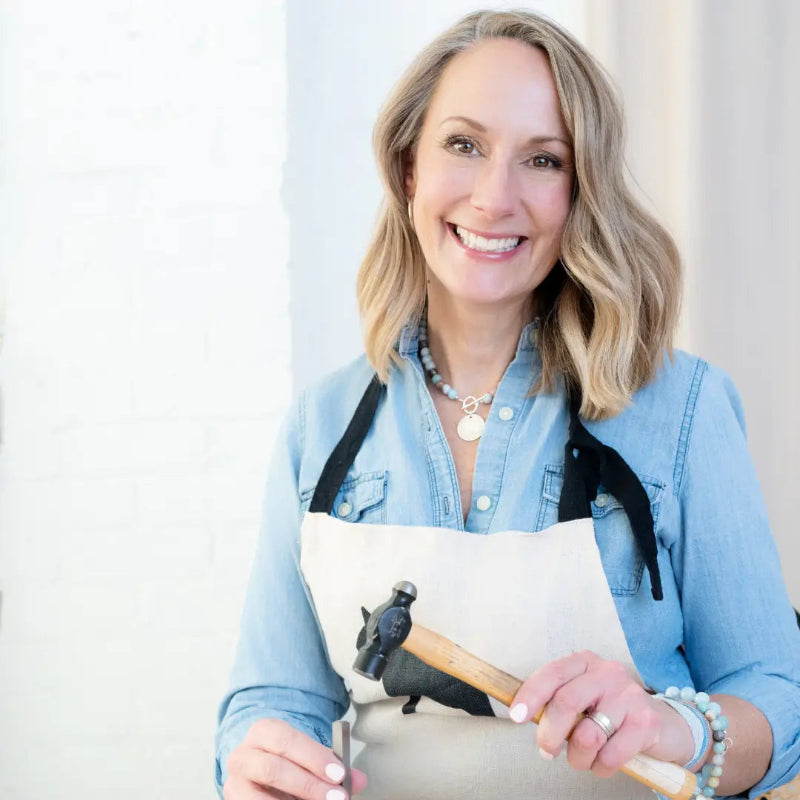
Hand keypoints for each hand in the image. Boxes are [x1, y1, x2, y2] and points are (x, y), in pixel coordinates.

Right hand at [223, 718, 367, 799]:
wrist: (255, 770)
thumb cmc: (286, 760)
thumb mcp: (306, 756)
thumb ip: (331, 766)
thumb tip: (358, 780)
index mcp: (263, 731)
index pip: (287, 739)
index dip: (314, 757)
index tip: (340, 774)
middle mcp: (243, 755)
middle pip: (273, 768)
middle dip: (308, 784)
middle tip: (337, 796)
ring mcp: (235, 782)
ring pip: (259, 796)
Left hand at [509, 651, 693, 776]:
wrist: (665, 725)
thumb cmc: (612, 712)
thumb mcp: (584, 698)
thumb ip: (558, 701)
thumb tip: (524, 714)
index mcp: (585, 662)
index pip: (551, 674)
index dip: (530, 696)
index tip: (516, 717)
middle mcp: (607, 672)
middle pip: (566, 702)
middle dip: (550, 734)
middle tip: (547, 752)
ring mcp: (629, 695)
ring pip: (587, 735)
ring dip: (578, 758)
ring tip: (582, 760)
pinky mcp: (646, 722)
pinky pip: (611, 755)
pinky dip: (601, 767)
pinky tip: (603, 763)